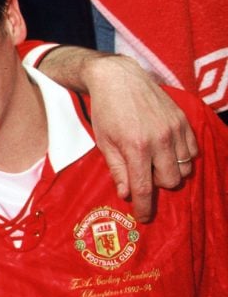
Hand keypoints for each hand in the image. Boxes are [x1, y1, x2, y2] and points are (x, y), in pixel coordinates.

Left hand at [83, 54, 197, 220]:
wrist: (120, 78)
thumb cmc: (106, 112)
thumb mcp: (104, 143)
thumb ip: (117, 170)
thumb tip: (127, 194)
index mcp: (136, 148)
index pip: (144, 189)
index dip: (144, 207)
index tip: (144, 218)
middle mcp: (160, 140)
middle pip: (170, 181)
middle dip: (156, 185)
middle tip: (143, 175)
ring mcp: (175, 129)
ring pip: (184, 168)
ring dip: (170, 172)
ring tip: (154, 162)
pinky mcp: (183, 120)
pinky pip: (192, 151)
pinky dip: (181, 157)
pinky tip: (166, 151)